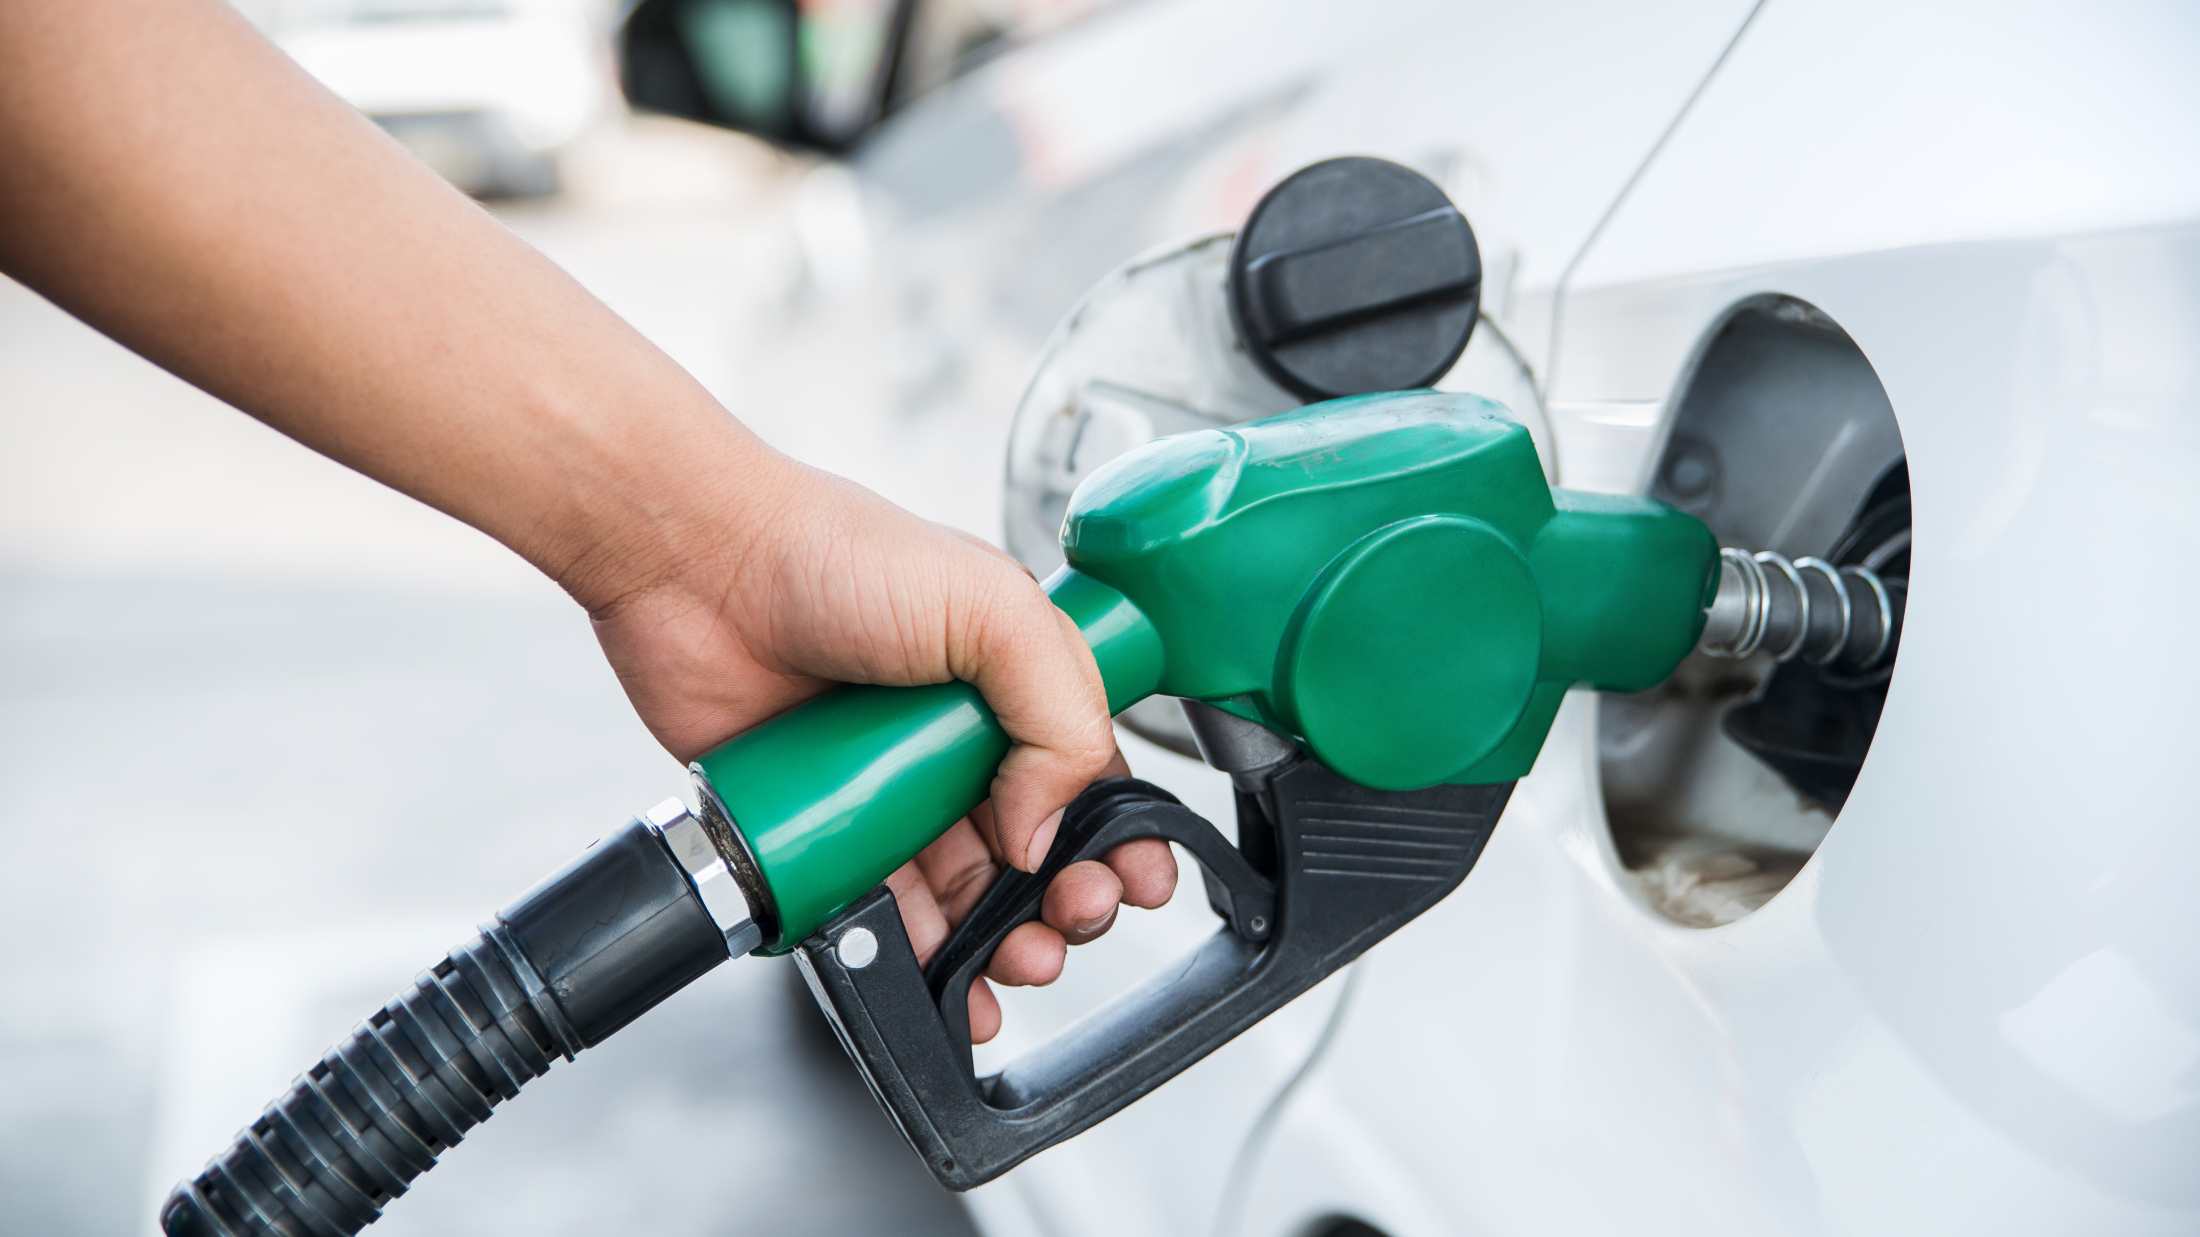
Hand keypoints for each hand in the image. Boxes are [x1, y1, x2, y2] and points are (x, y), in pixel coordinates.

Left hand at [580, 451, 1176, 1041]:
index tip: (1137, 876)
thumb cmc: (832, 553)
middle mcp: (959, 737)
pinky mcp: (826, 831)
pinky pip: (881, 913)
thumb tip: (1044, 831)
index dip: (1122, 832)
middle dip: (1073, 897)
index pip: (1092, 774)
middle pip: (1041, 848)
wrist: (696, 568)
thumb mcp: (991, 607)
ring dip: (1008, 942)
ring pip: (970, 895)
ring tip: (1020, 959)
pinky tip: (945, 982)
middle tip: (1074, 915)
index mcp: (1014, 679)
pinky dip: (919, 959)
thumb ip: (1057, 714)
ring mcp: (893, 789)